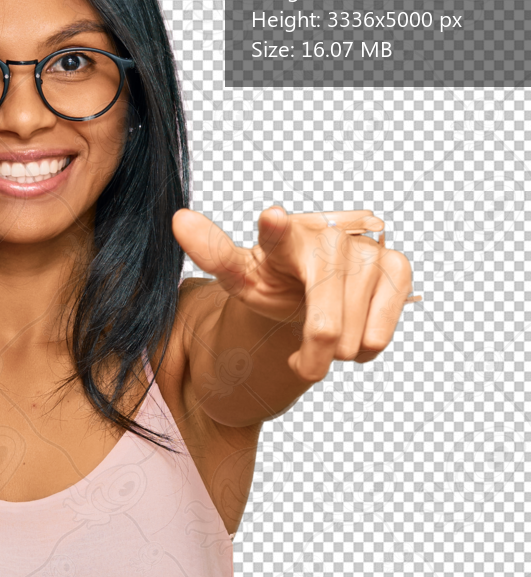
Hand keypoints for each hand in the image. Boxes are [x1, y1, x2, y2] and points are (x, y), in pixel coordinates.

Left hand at [172, 205, 416, 381]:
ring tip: (327, 329)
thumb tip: (179, 219)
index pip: (277, 234)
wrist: (315, 284)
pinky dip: (364, 348)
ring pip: (352, 341)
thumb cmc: (275, 280)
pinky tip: (354, 327)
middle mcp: (329, 237)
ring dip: (337, 352)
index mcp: (282, 238)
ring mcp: (367, 251)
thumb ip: (214, 253)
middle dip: (311, 358)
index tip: (270, 218)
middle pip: (324, 329)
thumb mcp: (241, 276)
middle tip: (303, 356)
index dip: (275, 230)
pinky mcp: (397, 268)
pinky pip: (378, 338)